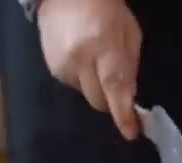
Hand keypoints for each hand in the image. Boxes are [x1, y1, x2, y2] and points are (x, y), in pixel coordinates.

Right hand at [37, 0, 141, 139]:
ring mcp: (62, 64)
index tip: (131, 131)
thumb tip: (129, 97)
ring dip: (95, 87)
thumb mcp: (130, 34)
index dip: (123, 114)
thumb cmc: (107, 10)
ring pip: (85, 94)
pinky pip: (73, 85)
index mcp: (103, 48)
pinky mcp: (51, 67)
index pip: (114, 88)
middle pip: (99, 100)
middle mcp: (79, 60)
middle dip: (111, 100)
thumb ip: (130, 67)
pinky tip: (83, 59)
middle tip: (117, 88)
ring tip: (96, 62)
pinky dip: (82, 79)